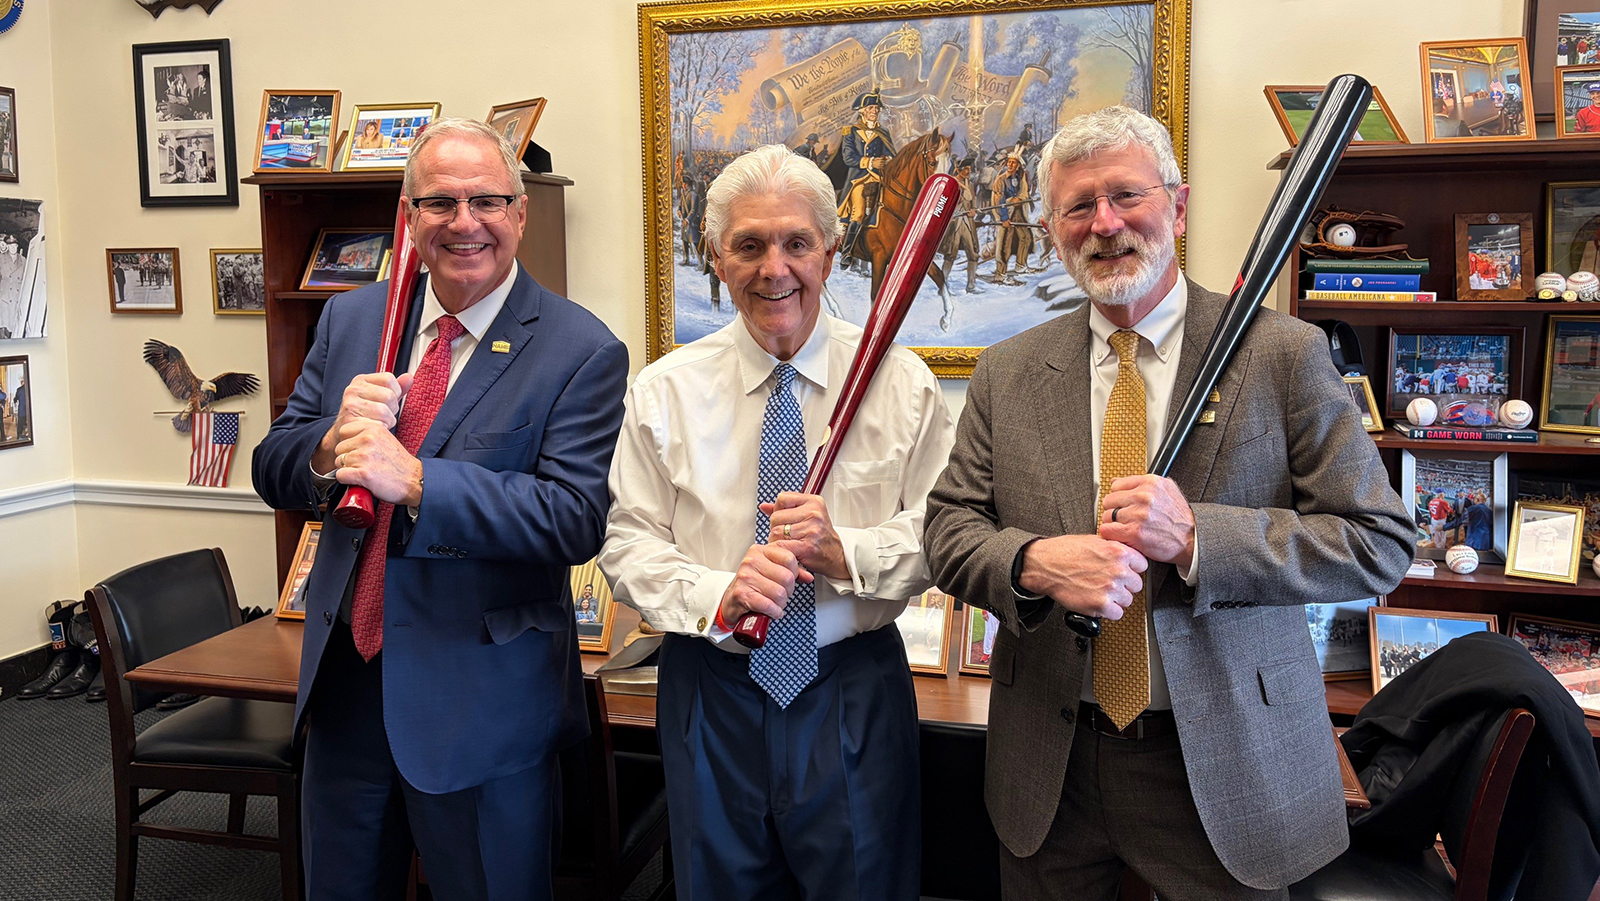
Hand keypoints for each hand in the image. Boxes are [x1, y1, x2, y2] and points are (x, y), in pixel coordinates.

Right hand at [313, 372, 412, 471]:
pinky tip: (373, 430)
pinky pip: (377, 424)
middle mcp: (353, 389)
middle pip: (389, 395)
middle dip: (392, 409)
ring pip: (384, 410)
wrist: (346, 435)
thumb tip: (409, 378)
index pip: (389, 378)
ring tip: (378, 422)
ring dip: (387, 421)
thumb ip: (396, 388)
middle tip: (382, 416)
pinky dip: (380, 430)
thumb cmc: (365, 416)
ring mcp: (350, 404)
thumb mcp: (381, 398)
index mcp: (361, 380)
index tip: (386, 402)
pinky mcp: (350, 420)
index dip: (395, 393)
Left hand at [332, 418, 422, 506]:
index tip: (358, 449)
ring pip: (339, 462)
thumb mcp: (386, 438)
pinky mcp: (363, 473)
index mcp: (373, 428)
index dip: (348, 442)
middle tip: (364, 463)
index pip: (344, 430)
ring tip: (365, 471)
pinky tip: (360, 479)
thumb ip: (368, 434)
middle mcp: (368, 439)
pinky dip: (347, 480)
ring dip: (348, 469)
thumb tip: (348, 437)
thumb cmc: (399, 463)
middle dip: (348, 457)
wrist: (414, 480)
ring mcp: (365, 456)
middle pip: (339, 448)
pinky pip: (340, 475)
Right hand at [718, 544, 813, 624]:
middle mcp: (751, 561)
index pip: (789, 558)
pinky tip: (772, 611)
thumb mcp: (770, 571)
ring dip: (781, 603)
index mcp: (760, 551)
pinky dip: (775, 612)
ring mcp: (745, 577)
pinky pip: (769, 605)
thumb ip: (790, 571)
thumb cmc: (752, 585)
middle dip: (788, 591)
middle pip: (787, 577)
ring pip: (779, 593)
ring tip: (775, 603)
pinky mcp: (742, 594)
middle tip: (781, 594)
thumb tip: (808, 576)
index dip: (794, 572)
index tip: (789, 579)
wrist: (731, 601)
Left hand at [762, 492, 848, 580]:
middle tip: (786, 536)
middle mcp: (814, 513)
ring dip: (776, 541)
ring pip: (776, 532)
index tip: (786, 520)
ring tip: (787, 544)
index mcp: (814, 502)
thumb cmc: (820, 536)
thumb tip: (764, 506)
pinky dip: (780, 551)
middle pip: (776, 517)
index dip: (779, 510)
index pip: (782, 498)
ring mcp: (811, 529)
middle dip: (776, 528)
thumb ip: (785, 509)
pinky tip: (788, 551)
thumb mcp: (807, 515)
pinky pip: (781, 546)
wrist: (836, 556)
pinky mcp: (807, 546)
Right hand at [1018, 534, 1146, 620]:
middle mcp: (1118, 570)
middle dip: (1124, 585)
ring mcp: (1110, 588)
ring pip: (1127, 601)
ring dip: (1115, 599)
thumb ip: (1115, 548)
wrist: (1046, 564)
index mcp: (1119, 552)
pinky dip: (1107, 611)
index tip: (1124, 572)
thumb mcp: (1095, 540)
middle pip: (1136, 585)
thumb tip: (1128, 556)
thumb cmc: (1065, 552)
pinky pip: (1117, 614)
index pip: (1142, 566)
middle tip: (1108, 583)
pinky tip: (1097, 602)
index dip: (1132, 570)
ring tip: (1099, 592)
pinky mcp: (1101, 604)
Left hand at [1098, 475, 1195, 567]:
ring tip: (1126, 528)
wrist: (1191, 538)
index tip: (1124, 505)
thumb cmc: (1178, 517)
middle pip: (1108, 501)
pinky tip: (1122, 536)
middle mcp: (1144, 496)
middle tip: (1125, 519)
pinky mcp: (1135, 532)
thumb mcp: (1165, 490)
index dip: (1118, 498)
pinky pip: (1107, 530)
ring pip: (1106, 516)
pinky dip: (1111, 535)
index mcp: (1150, 483)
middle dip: (1114, 511)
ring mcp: (1139, 514)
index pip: (1115, 486)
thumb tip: (1114, 481)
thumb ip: (1140, 483)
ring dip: (1113, 525)